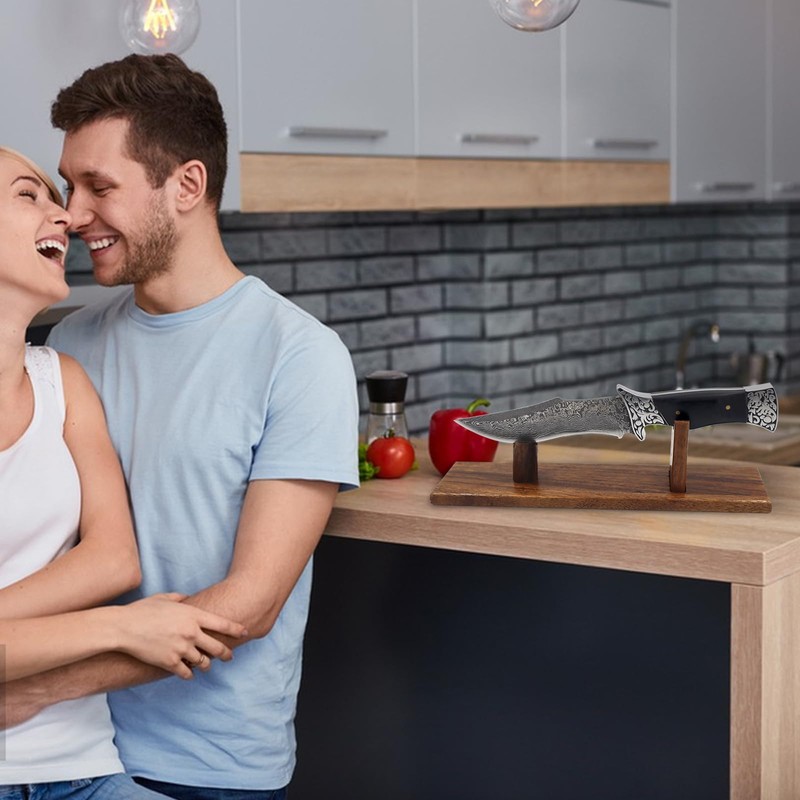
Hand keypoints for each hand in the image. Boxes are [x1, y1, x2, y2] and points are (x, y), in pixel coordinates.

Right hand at [116, 593, 246, 679]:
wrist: (123, 627)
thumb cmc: (142, 610)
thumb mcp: (165, 598)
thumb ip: (180, 598)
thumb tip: (188, 599)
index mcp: (193, 615)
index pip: (222, 624)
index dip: (236, 629)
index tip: (245, 632)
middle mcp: (191, 633)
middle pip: (217, 647)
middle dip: (226, 653)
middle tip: (229, 656)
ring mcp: (181, 649)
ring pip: (203, 662)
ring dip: (205, 664)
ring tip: (206, 665)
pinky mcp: (169, 662)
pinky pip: (186, 672)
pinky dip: (189, 674)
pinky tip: (190, 674)